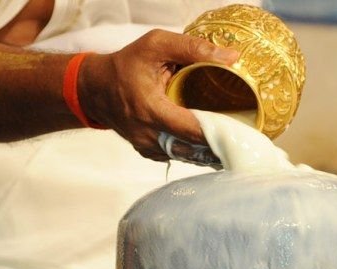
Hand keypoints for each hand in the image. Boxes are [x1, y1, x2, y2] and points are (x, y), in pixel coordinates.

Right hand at [78, 29, 238, 160]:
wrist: (96, 89)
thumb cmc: (125, 65)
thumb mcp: (156, 45)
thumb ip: (193, 48)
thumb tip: (231, 59)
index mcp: (151, 109)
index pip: (191, 129)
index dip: (217, 133)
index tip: (239, 131)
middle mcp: (148, 135)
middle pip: (192, 149)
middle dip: (217, 145)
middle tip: (241, 140)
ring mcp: (147, 147)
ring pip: (185, 156)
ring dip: (206, 152)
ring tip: (230, 143)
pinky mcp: (148, 152)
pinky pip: (176, 156)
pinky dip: (192, 151)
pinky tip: (208, 144)